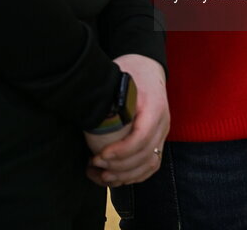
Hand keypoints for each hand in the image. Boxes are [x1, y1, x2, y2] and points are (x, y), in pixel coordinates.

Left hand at [85, 54, 168, 187]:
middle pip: (145, 156)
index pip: (141, 137)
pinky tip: (114, 177)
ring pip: (149, 165)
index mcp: (155, 106)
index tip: (100, 155)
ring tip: (101, 176)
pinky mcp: (159, 141)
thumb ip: (108, 93)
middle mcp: (163, 123)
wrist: (149, 69)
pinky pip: (150, 166)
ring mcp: (163, 134)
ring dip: (125, 176)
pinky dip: (133, 176)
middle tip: (95, 166)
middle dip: (118, 167)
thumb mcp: (121, 75)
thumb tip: (84, 108)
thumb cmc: (132, 71)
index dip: (121, 151)